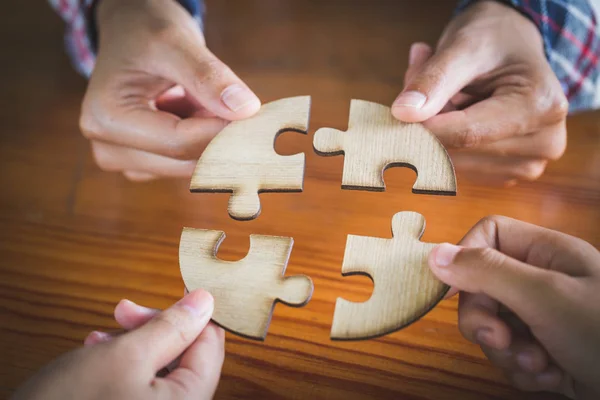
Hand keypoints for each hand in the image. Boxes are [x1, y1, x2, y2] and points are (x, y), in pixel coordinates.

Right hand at [12, 289, 224, 399]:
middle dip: (154, 328)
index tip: (175, 289)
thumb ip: (172, 327)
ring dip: (132, 343)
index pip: (211, 345)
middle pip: (185, 355)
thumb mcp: (126, 356)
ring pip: (159, 367)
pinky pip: (141, 385)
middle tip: (123, 310)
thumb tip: (206, 300)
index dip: (194, 312)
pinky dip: (122, 364)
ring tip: (100, 338)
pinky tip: (95, 354)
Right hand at [80, 0, 260, 180]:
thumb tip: (245, 110)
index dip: (221, 130)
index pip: (179, 143)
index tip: (249, 111)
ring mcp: (123, 159)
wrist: (130, 31)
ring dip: (207, 134)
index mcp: (105, 117)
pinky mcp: (141, 163)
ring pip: (189, 164)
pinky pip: (185, 162)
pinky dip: (199, 138)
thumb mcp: (175, 42)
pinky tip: (191, 110)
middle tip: (229, 100)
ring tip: (197, 97)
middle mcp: (107, 146)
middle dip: (215, 134)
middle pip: (184, 160)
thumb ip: (209, 77)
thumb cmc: (144, 31)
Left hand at [393, 1, 567, 184]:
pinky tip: (451, 115)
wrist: (511, 47)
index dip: (423, 128)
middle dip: (429, 123)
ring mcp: (528, 164)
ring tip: (442, 95)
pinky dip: (443, 144)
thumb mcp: (463, 46)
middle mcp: (544, 142)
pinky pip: (458, 169)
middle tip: (419, 80)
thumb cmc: (492, 40)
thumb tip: (403, 114)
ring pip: (454, 164)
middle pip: (460, 150)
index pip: (467, 134)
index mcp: (541, 107)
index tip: (393, 117)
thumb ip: (433, 80)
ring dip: (434, 134)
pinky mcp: (506, 173)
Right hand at [428, 216, 599, 398]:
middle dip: (485, 320)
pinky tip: (551, 376)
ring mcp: (543, 317)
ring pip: (492, 326)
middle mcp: (541, 280)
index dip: (466, 258)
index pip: (488, 235)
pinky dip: (523, 369)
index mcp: (545, 253)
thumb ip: (487, 272)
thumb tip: (433, 254)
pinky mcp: (545, 351)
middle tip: (500, 341)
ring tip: (540, 364)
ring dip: (507, 351)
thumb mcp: (544, 297)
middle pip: (481, 287)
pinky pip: (510, 354)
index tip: (455, 289)